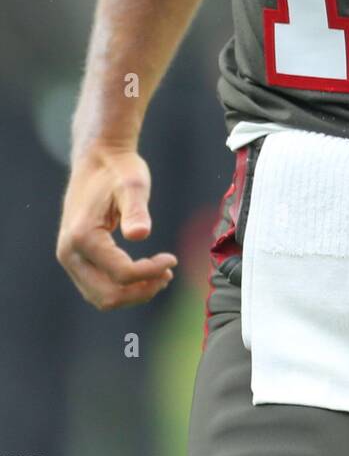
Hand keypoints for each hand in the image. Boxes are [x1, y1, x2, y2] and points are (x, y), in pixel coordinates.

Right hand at [56, 144, 176, 309]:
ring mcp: (69, 258)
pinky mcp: (76, 258)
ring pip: (101, 297)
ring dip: (132, 294)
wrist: (99, 158)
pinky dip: (122, 288)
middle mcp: (69, 253)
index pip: (121, 273)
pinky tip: (145, 274)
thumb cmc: (120, 170)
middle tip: (168, 274)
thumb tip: (140, 234)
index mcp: (82, 236)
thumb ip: (136, 210)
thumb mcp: (133, 185)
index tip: (173, 259)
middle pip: (107, 295)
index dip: (151, 272)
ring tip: (160, 277)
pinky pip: (97, 287)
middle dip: (141, 291)